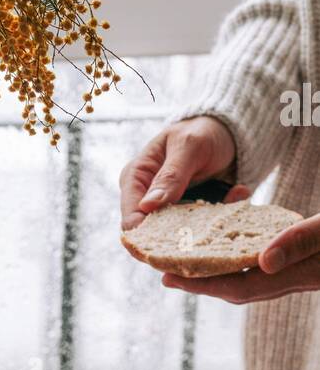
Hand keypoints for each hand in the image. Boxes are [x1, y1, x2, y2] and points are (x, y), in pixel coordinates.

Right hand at [120, 117, 244, 229]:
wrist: (227, 132)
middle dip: (185, 232)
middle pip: (154, 234)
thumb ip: (171, 175)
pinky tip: (237, 193)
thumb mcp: (188, 146)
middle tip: (214, 218)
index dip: (148, 237)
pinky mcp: (190, 215)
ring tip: (233, 196)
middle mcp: (147, 198)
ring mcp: (169, 209)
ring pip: (181, 235)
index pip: (131, 220)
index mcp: (135, 179)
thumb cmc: (201, 132)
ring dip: (209, 223)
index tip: (179, 238)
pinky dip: (223, 216)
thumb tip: (147, 206)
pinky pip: (203, 228)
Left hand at [163, 213, 319, 303]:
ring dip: (220, 269)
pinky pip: (263, 262)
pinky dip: (241, 255)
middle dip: (202, 281)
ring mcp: (300, 272)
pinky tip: (230, 242)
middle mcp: (295, 279)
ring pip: (250, 276)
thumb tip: (264, 261)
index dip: (202, 284)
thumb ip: (300, 242)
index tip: (168, 278)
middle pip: (238, 286)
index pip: (240, 286)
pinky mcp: (304, 261)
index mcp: (298, 275)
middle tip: (166, 273)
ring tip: (188, 259)